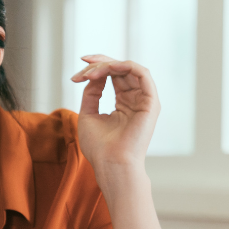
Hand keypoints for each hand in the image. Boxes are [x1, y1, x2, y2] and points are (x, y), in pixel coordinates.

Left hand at [71, 54, 158, 179]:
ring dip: (108, 65)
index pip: (113, 76)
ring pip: (129, 68)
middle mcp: (136, 99)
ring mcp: (144, 100)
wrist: (111, 164)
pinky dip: (124, 66)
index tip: (77, 72)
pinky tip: (107, 69)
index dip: (96, 68)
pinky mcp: (151, 102)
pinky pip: (142, 73)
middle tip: (83, 65)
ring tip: (91, 72)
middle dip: (99, 63)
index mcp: (124, 103)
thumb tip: (93, 74)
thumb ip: (92, 92)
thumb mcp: (88, 113)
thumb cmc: (99, 147)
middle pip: (120, 69)